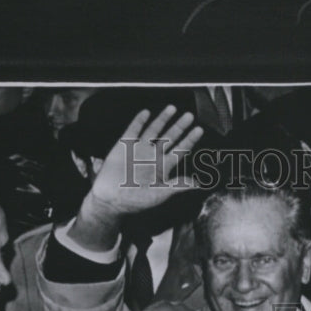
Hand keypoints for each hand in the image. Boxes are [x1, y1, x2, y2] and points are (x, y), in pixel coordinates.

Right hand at [71, 106, 203, 249]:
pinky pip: (133, 130)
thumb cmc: (136, 201)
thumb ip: (177, 186)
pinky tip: (146, 112)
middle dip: (180, 127)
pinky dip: (139, 121)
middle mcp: (153, 156)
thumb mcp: (160, 194)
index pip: (179, 150)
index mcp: (163, 167)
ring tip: (172, 108)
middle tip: (189, 116)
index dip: (189, 140)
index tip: (199, 130)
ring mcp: (139, 149)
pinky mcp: (125, 146)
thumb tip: (197, 184)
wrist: (111, 200)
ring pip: (154, 131)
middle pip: (170, 138)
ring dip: (162, 119)